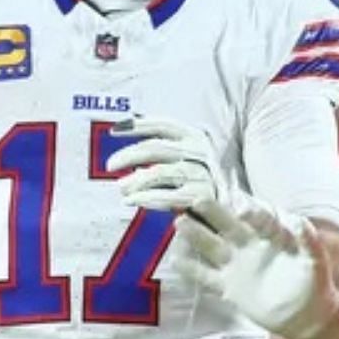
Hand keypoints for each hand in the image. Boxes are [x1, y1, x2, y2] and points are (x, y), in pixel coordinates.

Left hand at [106, 114, 233, 205]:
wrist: (228, 213)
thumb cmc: (201, 184)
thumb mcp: (187, 159)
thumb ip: (163, 149)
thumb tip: (127, 132)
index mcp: (196, 137)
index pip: (163, 125)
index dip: (138, 125)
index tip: (114, 130)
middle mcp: (201, 152)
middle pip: (157, 148)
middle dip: (129, 155)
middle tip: (110, 165)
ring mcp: (202, 174)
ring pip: (160, 172)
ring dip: (136, 180)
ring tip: (121, 188)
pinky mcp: (202, 197)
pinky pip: (167, 195)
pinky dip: (146, 197)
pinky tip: (131, 200)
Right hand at [170, 194, 338, 338]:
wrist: (307, 314)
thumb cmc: (315, 282)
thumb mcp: (316, 260)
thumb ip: (309, 241)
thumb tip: (301, 222)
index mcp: (273, 235)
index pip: (259, 218)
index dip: (251, 212)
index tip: (240, 207)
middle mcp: (251, 245)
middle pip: (229, 224)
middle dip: (214, 212)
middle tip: (197, 200)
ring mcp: (238, 265)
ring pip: (213, 246)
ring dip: (197, 235)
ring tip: (179, 223)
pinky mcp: (230, 287)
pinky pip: (208, 277)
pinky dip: (193, 270)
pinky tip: (175, 260)